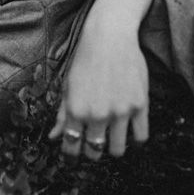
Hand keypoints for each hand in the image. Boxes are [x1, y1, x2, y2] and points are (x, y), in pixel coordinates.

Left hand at [49, 21, 149, 161]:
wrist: (110, 36)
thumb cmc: (86, 59)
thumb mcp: (69, 86)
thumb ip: (62, 114)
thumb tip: (53, 138)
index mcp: (76, 110)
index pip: (71, 147)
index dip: (71, 157)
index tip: (73, 158)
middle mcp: (97, 114)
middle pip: (94, 151)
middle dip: (92, 151)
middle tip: (93, 144)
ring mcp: (120, 111)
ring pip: (117, 149)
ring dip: (112, 148)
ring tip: (111, 138)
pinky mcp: (140, 105)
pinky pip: (140, 136)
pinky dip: (135, 141)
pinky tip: (130, 133)